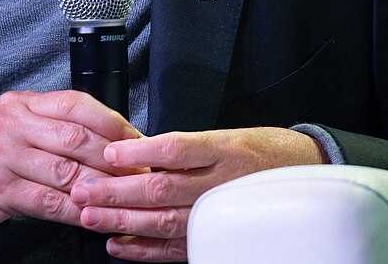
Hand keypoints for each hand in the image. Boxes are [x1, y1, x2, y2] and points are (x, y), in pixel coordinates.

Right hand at [0, 90, 142, 240]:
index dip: (111, 122)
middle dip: (114, 158)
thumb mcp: (10, 127)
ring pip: (66, 171)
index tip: (136, 140)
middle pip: (76, 137)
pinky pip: (47, 202)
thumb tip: (104, 138)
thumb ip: (48, 126)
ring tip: (124, 198)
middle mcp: (11, 124)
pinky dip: (75, 212)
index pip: (76, 103)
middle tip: (140, 173)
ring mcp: (2, 156)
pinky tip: (92, 217)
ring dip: (101, 188)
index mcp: (20, 104)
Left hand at [70, 126, 322, 261]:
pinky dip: (144, 249)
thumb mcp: (228, 136)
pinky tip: (117, 245)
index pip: (176, 148)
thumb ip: (187, 148)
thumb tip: (137, 155)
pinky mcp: (216, 240)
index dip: (140, 152)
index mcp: (224, 150)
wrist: (305, 177)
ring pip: (164, 220)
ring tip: (90, 216)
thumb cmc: (261, 152)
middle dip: (117, 191)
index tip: (110, 153)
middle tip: (83, 189)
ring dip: (122, 220)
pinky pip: (175, 248)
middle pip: (161, 187)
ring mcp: (219, 216)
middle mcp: (221, 184)